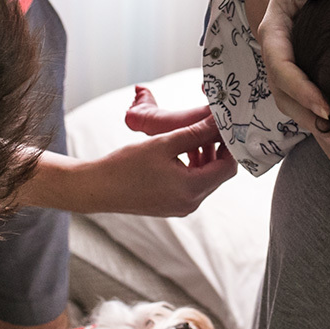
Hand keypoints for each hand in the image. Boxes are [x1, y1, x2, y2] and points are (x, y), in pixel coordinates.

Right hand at [78, 86, 234, 217]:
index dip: (230, 146)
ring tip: (192, 137)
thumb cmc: (126, 166)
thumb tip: (218, 122)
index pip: (228, 167)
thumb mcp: (164, 143)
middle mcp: (191, 202)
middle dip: (217, 150)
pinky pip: (192, 185)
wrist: (98, 188)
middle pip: (219, 174)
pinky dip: (192, 168)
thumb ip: (195, 133)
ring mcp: (182, 207)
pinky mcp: (172, 205)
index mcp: (192, 189)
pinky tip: (180, 152)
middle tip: (210, 127)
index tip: (225, 128)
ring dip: (204, 158)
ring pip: (206, 179)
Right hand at [256, 0, 329, 158]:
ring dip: (319, 128)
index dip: (301, 90)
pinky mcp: (301, 73)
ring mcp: (287, 66)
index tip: (327, 108)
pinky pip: (307, 101)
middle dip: (310, 119)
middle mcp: (276, 54)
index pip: (281, 67)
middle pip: (285, 94)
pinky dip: (327, 121)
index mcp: (273, 32)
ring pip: (294, 104)